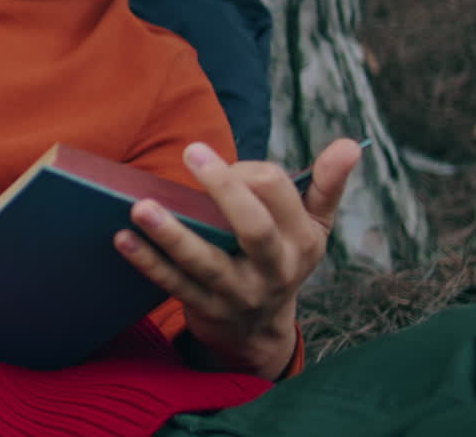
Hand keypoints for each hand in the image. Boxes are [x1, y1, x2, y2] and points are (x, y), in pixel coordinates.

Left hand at [114, 139, 362, 378]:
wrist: (260, 331)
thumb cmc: (282, 257)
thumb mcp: (313, 227)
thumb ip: (327, 185)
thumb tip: (352, 144)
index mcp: (301, 239)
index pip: (277, 192)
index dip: (245, 170)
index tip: (211, 160)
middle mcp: (274, 268)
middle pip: (253, 228)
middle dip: (224, 189)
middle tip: (191, 151)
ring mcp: (238, 292)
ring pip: (205, 262)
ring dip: (172, 234)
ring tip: (140, 206)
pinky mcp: (205, 309)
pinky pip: (174, 285)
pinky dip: (147, 263)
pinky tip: (123, 239)